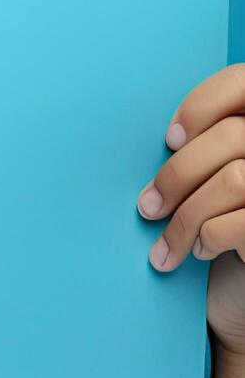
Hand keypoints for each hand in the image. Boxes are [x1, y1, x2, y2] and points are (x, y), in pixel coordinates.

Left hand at [138, 64, 244, 365]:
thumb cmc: (224, 230)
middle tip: (147, 207)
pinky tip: (201, 253)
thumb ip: (202, 147)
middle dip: (177, 174)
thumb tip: (143, 122)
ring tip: (165, 246)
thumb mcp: (210, 180)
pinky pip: (238, 222)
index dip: (203, 103)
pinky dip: (207, 238)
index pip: (241, 80)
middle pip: (231, 136)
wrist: (240, 296)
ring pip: (232, 180)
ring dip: (184, 217)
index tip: (168, 140)